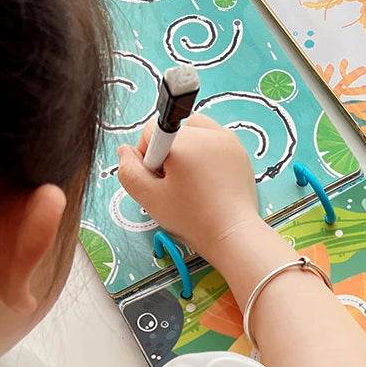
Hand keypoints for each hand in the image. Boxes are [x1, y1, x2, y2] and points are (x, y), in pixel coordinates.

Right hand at [117, 115, 258, 259]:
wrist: (233, 234)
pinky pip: (214, 142)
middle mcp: (208, 133)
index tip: (160, 180)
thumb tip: (125, 150)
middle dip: (168, 154)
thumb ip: (128, 170)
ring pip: (194, 132)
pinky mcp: (240, 151)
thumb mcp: (148, 197)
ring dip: (187, 150)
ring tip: (192, 181)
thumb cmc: (192, 218)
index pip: (150, 132)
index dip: (148, 158)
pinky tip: (208, 181)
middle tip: (176, 184)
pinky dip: (207, 155)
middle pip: (173, 131)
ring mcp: (228, 140)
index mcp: (183, 141)